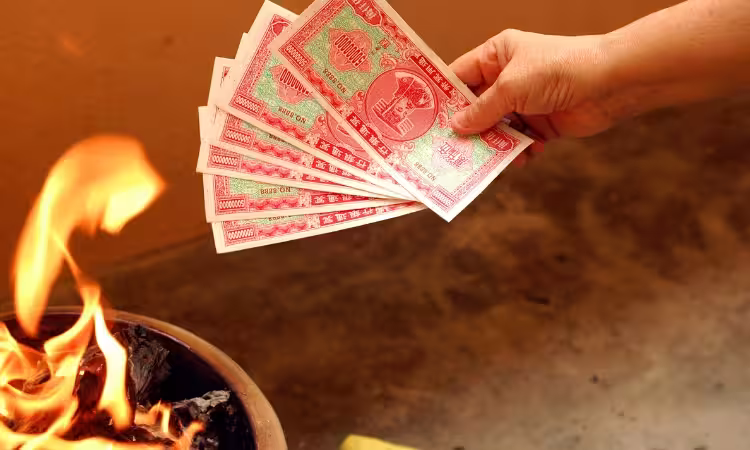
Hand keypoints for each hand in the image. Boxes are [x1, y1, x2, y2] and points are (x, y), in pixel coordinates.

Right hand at [449, 30, 616, 159]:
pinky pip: (518, 142)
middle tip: (448, 150)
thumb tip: (456, 127)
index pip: (460, 76)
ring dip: (492, 145)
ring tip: (484, 162)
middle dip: (466, 129)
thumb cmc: (559, 70)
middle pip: (475, 108)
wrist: (610, 83)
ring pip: (496, 129)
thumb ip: (481, 110)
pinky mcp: (541, 124)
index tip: (425, 121)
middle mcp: (508, 78)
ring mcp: (524, 102)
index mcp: (497, 55)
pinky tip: (522, 157)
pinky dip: (518, 152)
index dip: (443, 97)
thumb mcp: (511, 87)